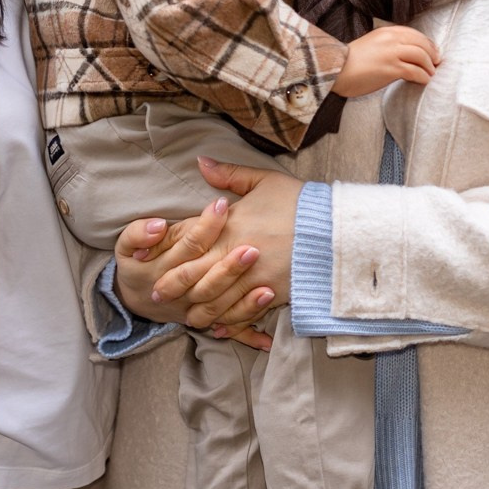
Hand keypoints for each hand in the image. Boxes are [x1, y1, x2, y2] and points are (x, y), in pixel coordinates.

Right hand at [113, 203, 275, 349]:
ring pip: (220, 308)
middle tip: (253, 249)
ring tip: (267, 289)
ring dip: (244, 301)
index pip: (188, 246)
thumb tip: (158, 226)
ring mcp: (195, 309)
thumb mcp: (126, 247)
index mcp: (163, 268)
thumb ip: (137, 233)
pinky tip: (268, 324)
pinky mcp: (208, 321)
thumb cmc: (138, 264)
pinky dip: (249, 330)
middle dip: (230, 266)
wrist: (139, 299)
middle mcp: (181, 292)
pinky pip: (230, 329)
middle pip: (206, 279)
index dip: (206, 226)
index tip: (222, 205)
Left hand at [148, 159, 300, 326]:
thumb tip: (200, 161)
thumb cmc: (300, 204)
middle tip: (157, 296)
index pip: (190, 246)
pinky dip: (229, 322)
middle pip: (195, 278)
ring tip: (186, 315)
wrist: (336, 230)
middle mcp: (237, 256)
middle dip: (174, 288)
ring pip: (216, 301)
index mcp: (231, 228)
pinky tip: (219, 327)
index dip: (168, 258)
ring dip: (198, 310)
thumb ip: (229, 175)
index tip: (152, 266)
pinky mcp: (272, 294)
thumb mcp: (265, 181)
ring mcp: (254, 279)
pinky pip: (243, 313)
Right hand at [332, 25, 439, 97]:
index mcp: (387, 32)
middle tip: (436, 64)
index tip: (433, 52)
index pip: (415, 34)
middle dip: (433, 55)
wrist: (336, 70)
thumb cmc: (351, 61)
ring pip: (421, 57)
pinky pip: (415, 72)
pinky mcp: (391, 69)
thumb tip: (406, 53)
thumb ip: (389, 44)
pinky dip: (423, 77)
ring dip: (430, 67)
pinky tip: (424, 81)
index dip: (428, 44)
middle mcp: (392, 39)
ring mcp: (392, 54)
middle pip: (422, 44)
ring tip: (430, 74)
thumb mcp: (372, 43)